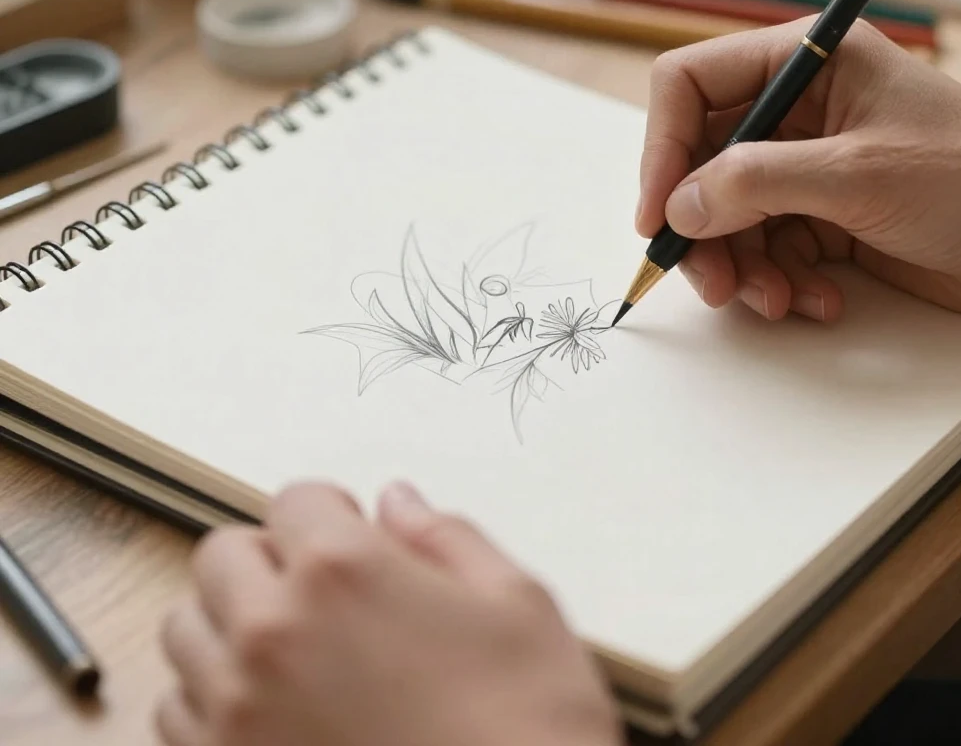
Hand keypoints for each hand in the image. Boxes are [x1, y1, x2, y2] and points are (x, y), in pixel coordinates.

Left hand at [156, 482, 620, 745]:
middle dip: (269, 556)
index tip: (349, 529)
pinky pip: (175, 715)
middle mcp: (272, 635)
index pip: (294, 499)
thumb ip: (446, 538)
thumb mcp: (517, 606)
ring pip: (185, 631)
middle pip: (221, 555)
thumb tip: (400, 503)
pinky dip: (210, 699)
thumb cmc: (524, 732)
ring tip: (289, 647)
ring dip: (230, 624)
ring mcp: (237, 713)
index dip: (330, 510)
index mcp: (342, 573)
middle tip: (317, 584)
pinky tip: (270, 709)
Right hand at [636, 18, 960, 320]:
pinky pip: (764, 248)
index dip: (663, 147)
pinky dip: (777, 281)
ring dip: (738, 265)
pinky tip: (815, 299)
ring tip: (772, 301)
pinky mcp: (820, 215)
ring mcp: (806, 165)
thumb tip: (679, 205)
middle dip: (701, 226)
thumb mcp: (861, 174)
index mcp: (806, 62)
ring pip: (726, 214)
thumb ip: (758, 182)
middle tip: (709, 281)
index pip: (691, 85)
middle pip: (701, 161)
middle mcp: (797, 108)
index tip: (658, 212)